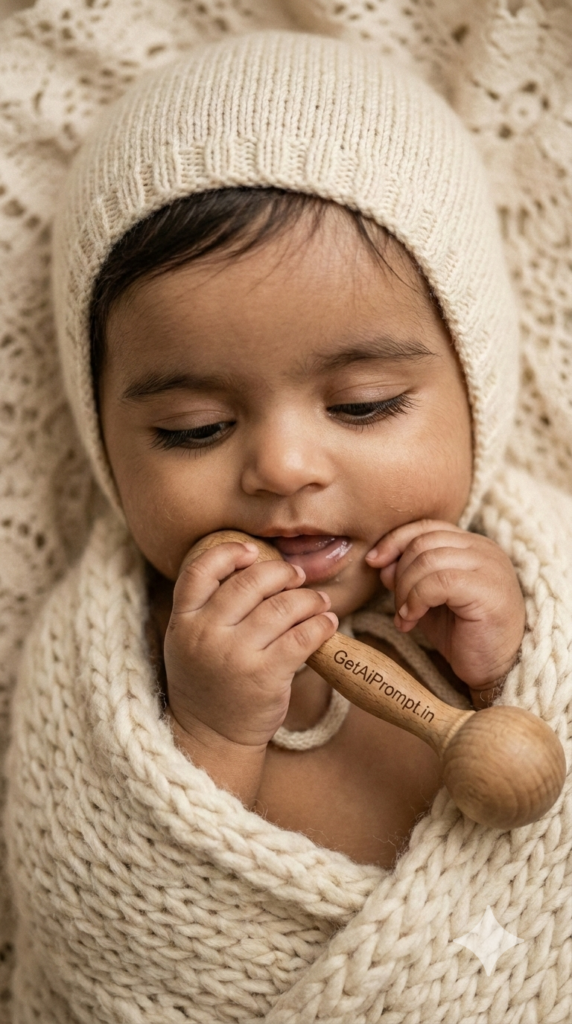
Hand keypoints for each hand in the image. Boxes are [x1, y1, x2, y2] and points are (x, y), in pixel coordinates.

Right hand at [164, 541, 337, 747]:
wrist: (211, 737)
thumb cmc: (207, 681)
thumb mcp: (190, 641)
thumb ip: (208, 606)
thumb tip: (256, 565)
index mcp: (183, 621)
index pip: (200, 570)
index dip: (229, 553)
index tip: (252, 552)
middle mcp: (206, 635)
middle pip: (250, 583)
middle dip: (282, 573)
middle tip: (297, 576)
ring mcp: (235, 656)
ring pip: (282, 607)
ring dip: (309, 599)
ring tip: (319, 601)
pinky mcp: (265, 676)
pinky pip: (302, 637)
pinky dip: (321, 625)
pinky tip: (327, 624)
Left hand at [365, 520, 524, 706]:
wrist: (495, 670)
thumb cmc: (463, 635)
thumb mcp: (427, 600)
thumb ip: (407, 577)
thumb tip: (380, 562)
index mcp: (472, 545)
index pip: (427, 527)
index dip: (395, 541)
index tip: (374, 563)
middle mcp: (484, 549)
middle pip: (424, 542)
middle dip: (399, 573)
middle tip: (398, 606)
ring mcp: (489, 567)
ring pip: (428, 560)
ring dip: (405, 590)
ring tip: (405, 617)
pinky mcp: (489, 590)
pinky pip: (440, 582)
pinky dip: (417, 599)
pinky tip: (412, 620)